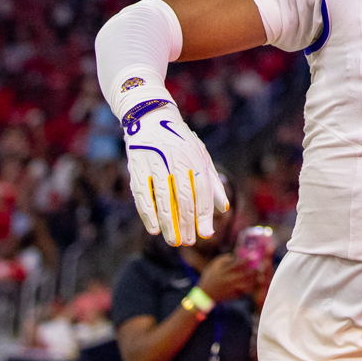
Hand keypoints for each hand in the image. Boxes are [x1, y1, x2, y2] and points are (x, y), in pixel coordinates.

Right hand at [121, 100, 228, 245]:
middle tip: (187, 242)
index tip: (206, 234)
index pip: (202, 191)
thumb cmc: (179, 141)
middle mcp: (176, 160)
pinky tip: (153, 229)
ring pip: (163, 199)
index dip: (204, 214)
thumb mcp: (201, 155)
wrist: (150, 117)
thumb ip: (213, 182)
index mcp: (194, 158)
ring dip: (169, 224)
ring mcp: (155, 163)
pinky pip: (143, 194)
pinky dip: (148, 213)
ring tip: (173, 241)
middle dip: (187, 223)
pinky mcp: (137, 167)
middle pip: (184, 197)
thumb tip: (224, 209)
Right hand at [195, 254, 256, 303]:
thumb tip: (233, 255)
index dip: (245, 260)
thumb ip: (222, 259)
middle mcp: (227, 279)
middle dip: (252, 271)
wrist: (204, 294)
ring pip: (245, 284)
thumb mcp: (212, 266)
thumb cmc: (209, 277)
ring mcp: (230, 288)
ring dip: (251, 280)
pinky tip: (250, 285)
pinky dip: (247, 289)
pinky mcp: (232, 296)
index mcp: (222, 271)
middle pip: (244, 275)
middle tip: (257, 268)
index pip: (236, 264)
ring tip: (255, 277)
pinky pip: (243, 292)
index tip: (252, 256)